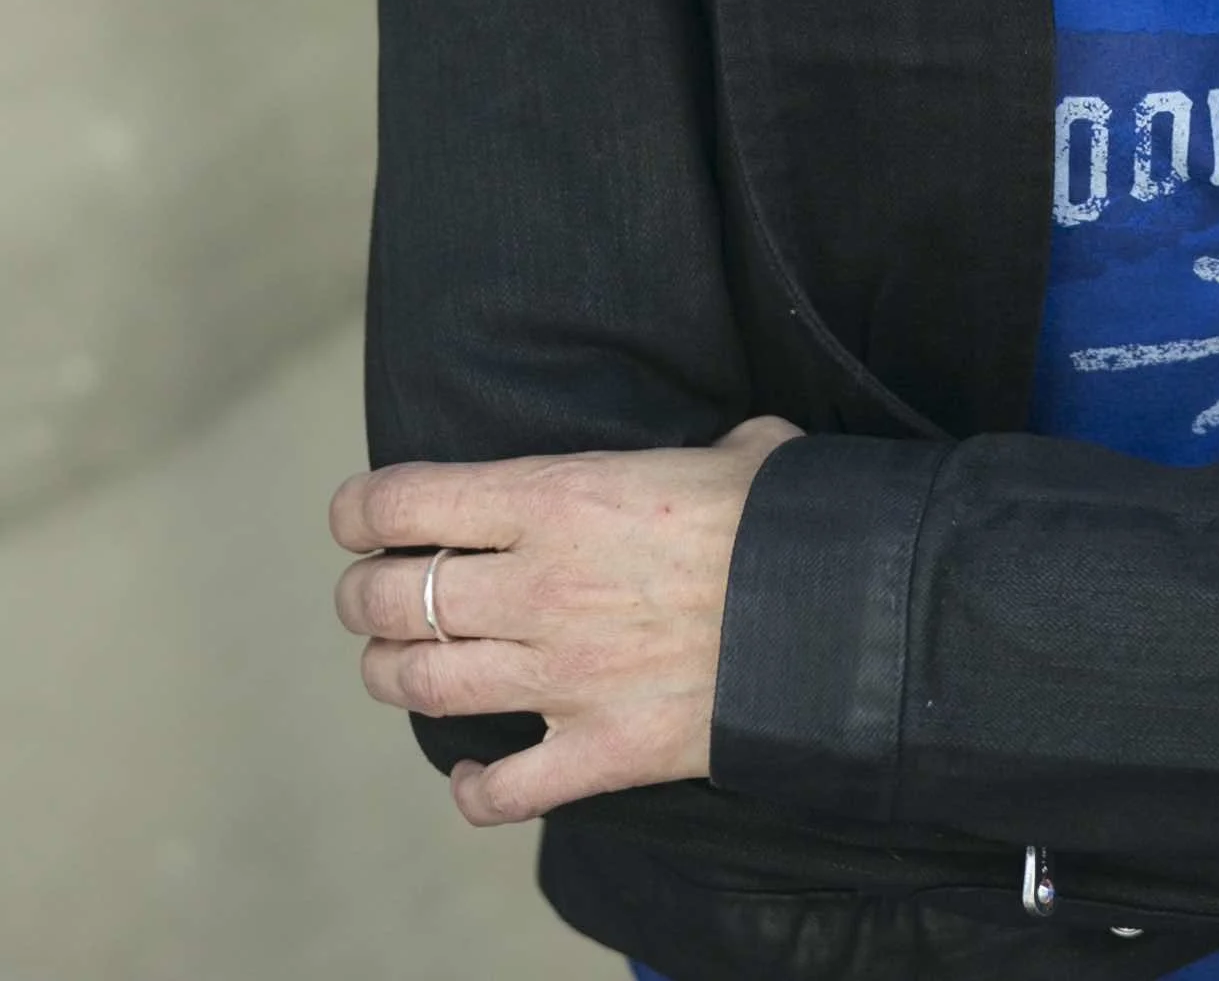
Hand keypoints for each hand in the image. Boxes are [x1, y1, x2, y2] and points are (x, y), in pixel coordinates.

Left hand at [329, 417, 801, 825]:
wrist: (836, 615)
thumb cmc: (786, 519)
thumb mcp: (739, 451)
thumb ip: (706, 451)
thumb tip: (737, 454)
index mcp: (556, 497)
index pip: (404, 501)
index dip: (359, 510)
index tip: (356, 517)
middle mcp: (537, 588)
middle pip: (392, 600)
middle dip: (365, 598)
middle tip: (371, 596)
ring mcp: (560, 678)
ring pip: (421, 687)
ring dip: (392, 675)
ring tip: (398, 665)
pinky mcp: (597, 752)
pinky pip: (499, 793)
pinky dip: (472, 790)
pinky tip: (473, 771)